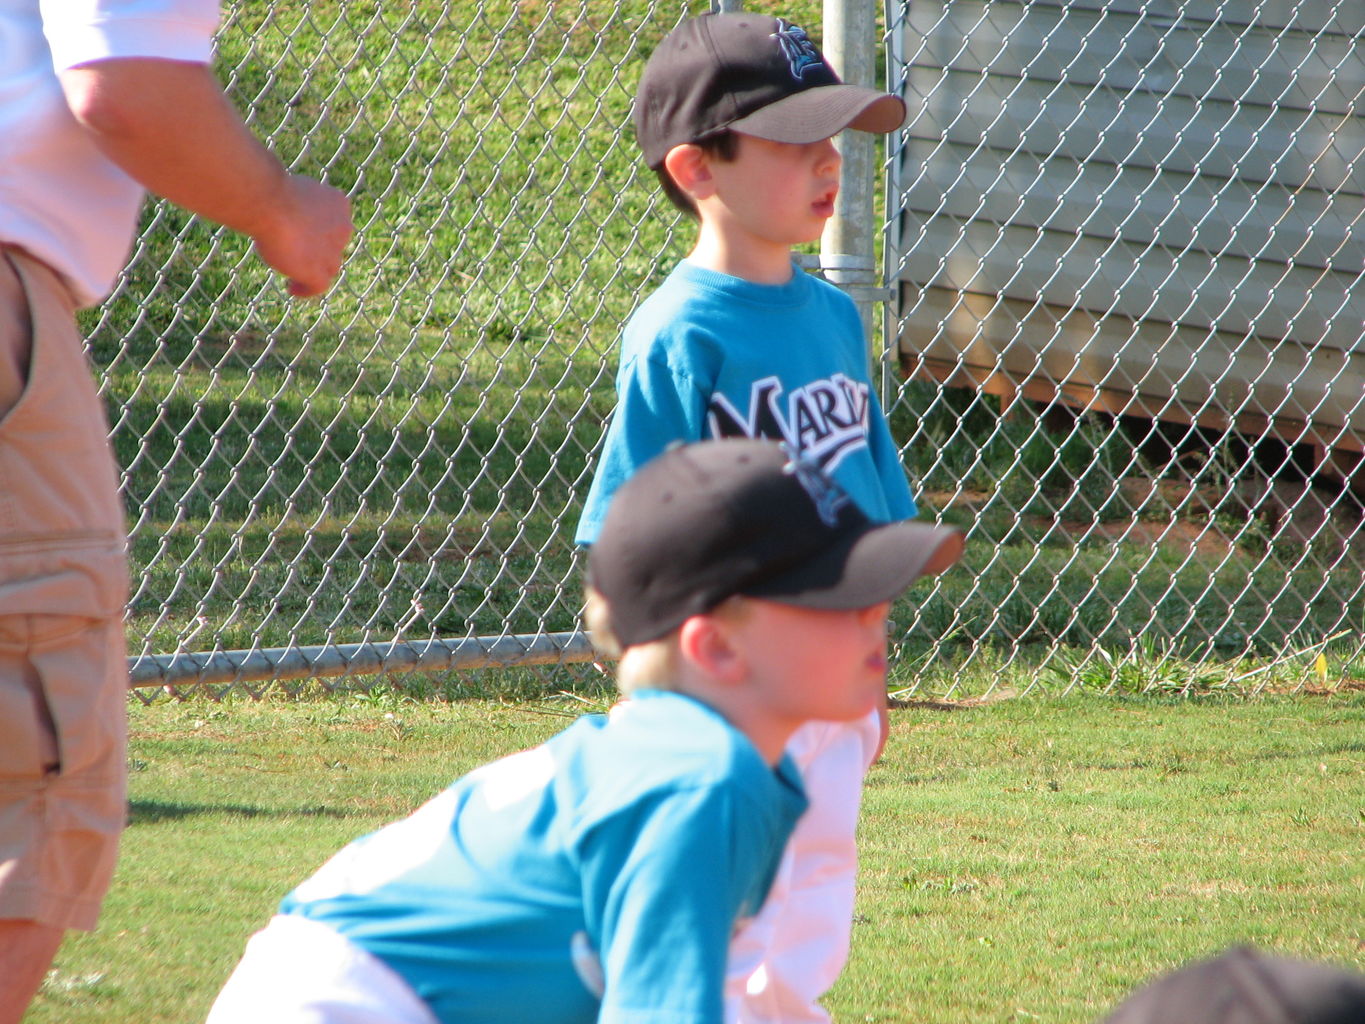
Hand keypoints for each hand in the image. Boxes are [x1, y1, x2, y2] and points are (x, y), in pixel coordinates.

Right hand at [251, 174, 353, 297]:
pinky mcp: (319, 273)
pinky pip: (318, 287)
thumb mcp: (294, 191)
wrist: (272, 203)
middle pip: (334, 246)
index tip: (306, 234)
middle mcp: (343, 228)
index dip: (322, 230)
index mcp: (338, 203)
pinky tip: (292, 288)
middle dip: (319, 251)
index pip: (335, 222)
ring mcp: (333, 253)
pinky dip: (306, 290)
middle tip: (299, 254)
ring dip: (314, 271)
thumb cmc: (273, 191)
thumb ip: (299, 204)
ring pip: (329, 267)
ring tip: (294, 275)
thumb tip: (287, 209)